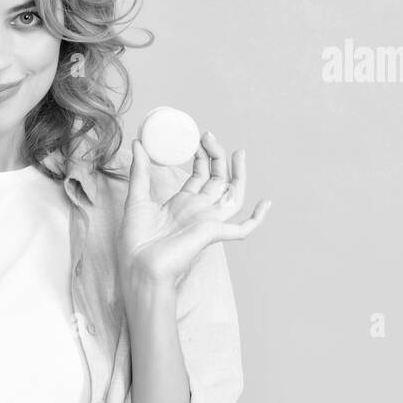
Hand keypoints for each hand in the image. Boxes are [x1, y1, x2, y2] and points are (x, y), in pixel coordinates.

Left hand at [116, 131, 270, 289]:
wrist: (138, 266)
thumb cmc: (135, 240)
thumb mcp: (136, 198)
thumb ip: (140, 171)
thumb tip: (138, 142)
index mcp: (182, 204)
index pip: (200, 176)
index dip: (202, 157)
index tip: (198, 138)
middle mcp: (198, 211)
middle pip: (218, 180)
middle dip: (217, 157)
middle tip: (209, 136)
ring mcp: (208, 222)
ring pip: (233, 195)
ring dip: (239, 174)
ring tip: (238, 152)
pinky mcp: (213, 233)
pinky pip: (242, 229)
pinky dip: (257, 218)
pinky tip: (266, 203)